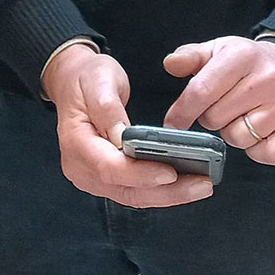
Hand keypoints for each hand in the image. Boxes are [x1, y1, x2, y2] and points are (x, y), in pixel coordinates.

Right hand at [43, 44, 212, 207]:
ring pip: (133, 196)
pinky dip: (160, 191)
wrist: (73, 82)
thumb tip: (122, 137)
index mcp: (76, 143)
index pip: (109, 168)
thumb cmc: (86, 79)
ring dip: (168, 195)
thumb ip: (109, 109)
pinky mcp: (106, 179)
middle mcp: (81, 167)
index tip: (171, 173)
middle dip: (165, 192)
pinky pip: (134, 191)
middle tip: (201, 185)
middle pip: (125, 189)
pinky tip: (185, 185)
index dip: (140, 174)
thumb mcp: (98, 81)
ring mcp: (92, 177)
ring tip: (200, 187)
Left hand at [162, 37, 274, 165]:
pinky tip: (260, 129)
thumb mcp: (218, 50)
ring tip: (244, 114)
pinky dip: (257, 149)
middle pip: (216, 119)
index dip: (181, 112)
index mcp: (242, 56)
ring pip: (238, 139)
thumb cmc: (248, 62)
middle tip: (224, 105)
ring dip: (234, 133)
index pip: (201, 91)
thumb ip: (190, 57)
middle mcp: (268, 78)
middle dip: (212, 117)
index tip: (173, 123)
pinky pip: (264, 154)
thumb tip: (171, 64)